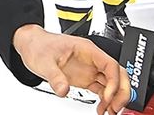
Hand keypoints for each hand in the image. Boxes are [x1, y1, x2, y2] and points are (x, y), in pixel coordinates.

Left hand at [13, 24, 130, 114]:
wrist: (32, 44)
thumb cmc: (40, 45)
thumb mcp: (45, 61)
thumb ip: (55, 76)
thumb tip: (63, 90)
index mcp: (87, 50)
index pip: (110, 64)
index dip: (114, 81)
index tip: (107, 97)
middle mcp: (92, 59)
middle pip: (118, 73)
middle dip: (121, 91)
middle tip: (115, 107)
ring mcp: (90, 69)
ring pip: (112, 82)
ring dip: (115, 97)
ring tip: (110, 111)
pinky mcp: (85, 78)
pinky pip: (102, 89)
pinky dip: (105, 100)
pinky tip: (102, 109)